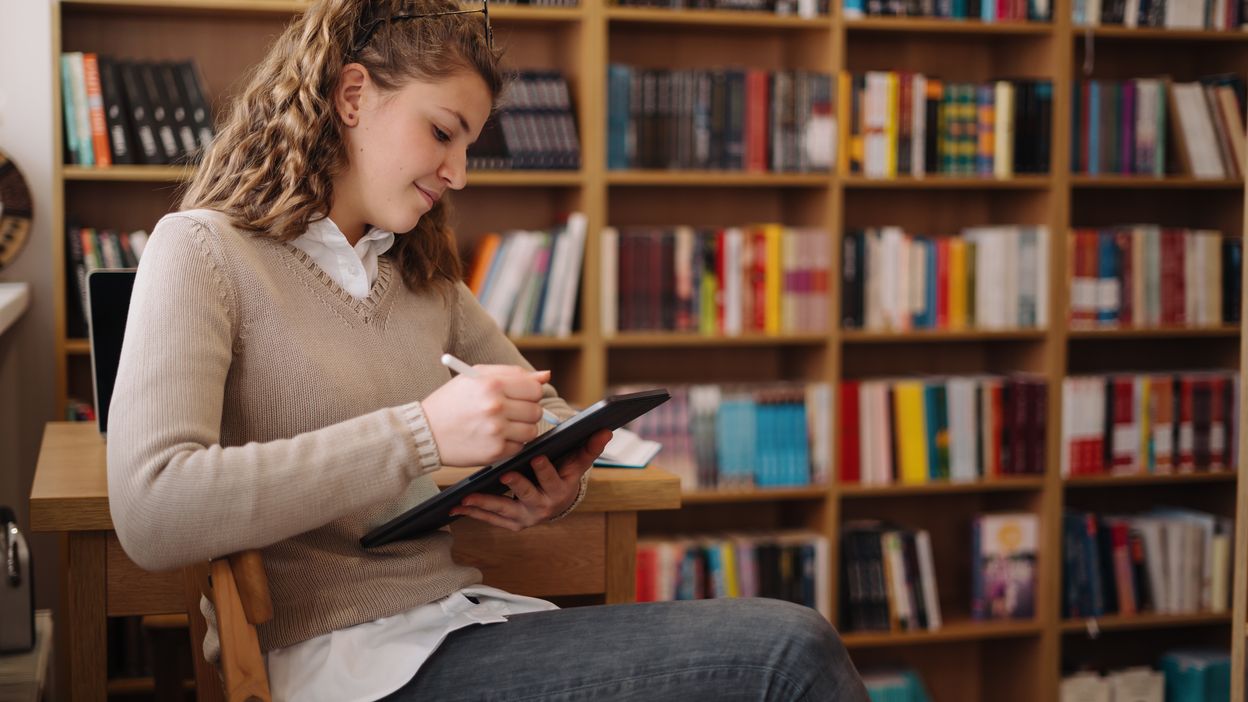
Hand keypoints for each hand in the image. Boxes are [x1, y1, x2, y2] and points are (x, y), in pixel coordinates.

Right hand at [422, 364, 550, 466]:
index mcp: (492, 383)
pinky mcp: (494, 451)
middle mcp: (496, 406)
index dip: (530, 393)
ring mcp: (496, 431)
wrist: (425, 432)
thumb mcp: (476, 377)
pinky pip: (519, 447)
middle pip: (536, 410)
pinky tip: (494, 438)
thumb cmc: (451, 401)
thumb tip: (545, 376)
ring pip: (531, 431)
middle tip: (509, 412)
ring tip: (501, 426)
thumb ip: (513, 373)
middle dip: (526, 411)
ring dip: (521, 429)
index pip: (535, 388)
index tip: (521, 396)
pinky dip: (511, 444)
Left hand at [450, 429, 612, 530]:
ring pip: (504, 510)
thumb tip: (606, 430)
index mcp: (558, 491)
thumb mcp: (576, 463)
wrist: (556, 502)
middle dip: (515, 487)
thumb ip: (589, 447)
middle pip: (527, 496)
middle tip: (503, 475)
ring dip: (484, 504)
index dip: (545, 469)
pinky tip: (458, 505)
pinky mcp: (510, 522)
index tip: (536, 456)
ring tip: (466, 497)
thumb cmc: (563, 474)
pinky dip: (474, 512)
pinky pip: (491, 518)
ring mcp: (525, 517)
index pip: (552, 479)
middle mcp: (542, 507)